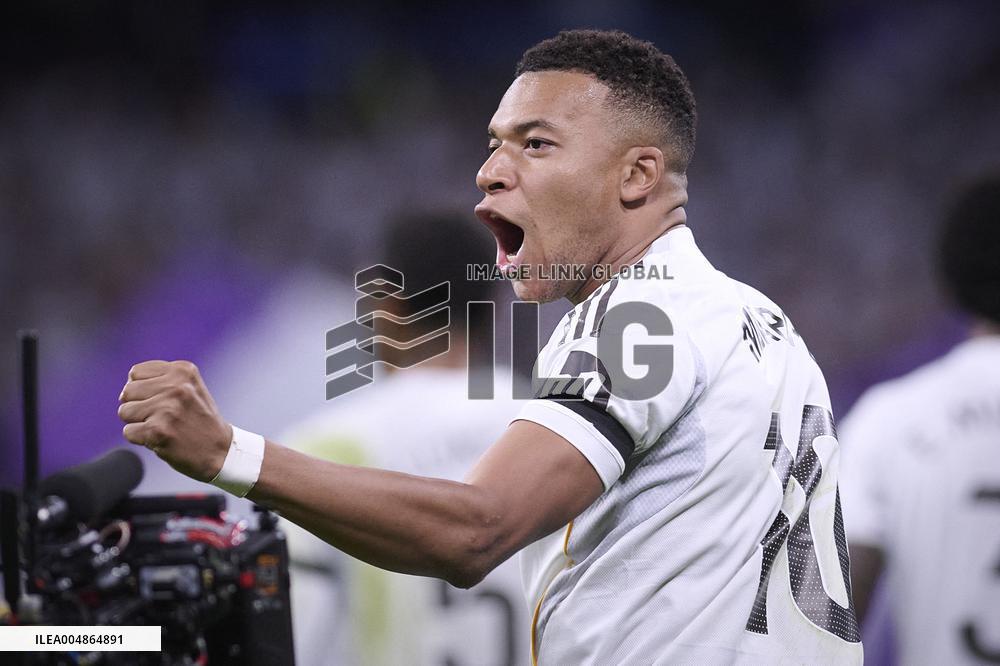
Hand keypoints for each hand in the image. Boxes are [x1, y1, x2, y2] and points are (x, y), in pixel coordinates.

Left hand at [118, 360, 231, 482]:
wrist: (221, 451)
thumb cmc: (199, 420)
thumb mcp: (190, 388)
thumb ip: (162, 380)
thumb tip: (124, 390)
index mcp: (183, 371)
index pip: (136, 373)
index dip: (143, 390)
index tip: (162, 401)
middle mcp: (176, 386)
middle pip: (128, 391)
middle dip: (138, 406)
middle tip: (162, 417)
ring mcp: (167, 408)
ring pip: (125, 411)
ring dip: (139, 423)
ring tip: (163, 427)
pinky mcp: (158, 431)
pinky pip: (129, 431)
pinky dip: (140, 439)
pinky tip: (161, 439)